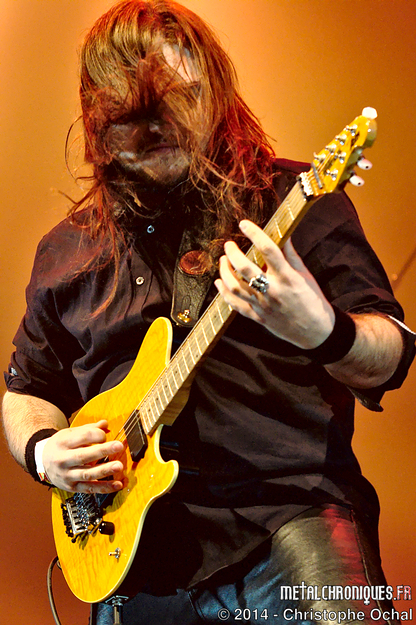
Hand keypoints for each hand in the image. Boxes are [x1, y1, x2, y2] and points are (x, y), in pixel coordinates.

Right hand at [42, 420, 124, 492]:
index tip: (105, 435)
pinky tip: (117, 484)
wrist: (42, 462)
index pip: (81, 437)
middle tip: (119, 446)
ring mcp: (67, 475)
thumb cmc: (60, 445)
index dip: (96, 434)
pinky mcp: (72, 487)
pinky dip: (105, 487)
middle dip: (102, 450)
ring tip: (119, 466)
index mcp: (63, 443)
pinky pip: (90, 488)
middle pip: (83, 455)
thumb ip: (89, 429)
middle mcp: (63, 460)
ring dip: (104, 470)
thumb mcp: (70, 433)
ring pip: (87, 474)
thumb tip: (105, 424)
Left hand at [215, 219, 334, 348]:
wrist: (316, 332)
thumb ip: (291, 256)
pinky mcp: (257, 317)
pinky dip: (224, 293)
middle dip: (233, 253)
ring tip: (223, 261)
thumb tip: (284, 235)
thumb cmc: (313, 301)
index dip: (255, 234)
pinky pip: (235, 305)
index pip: (268, 250)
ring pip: (235, 287)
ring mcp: (263, 305)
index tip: (244, 224)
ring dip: (225, 272)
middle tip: (229, 245)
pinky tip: (220, 283)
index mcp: (287, 277)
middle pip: (245, 268)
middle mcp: (272, 290)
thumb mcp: (305, 276)